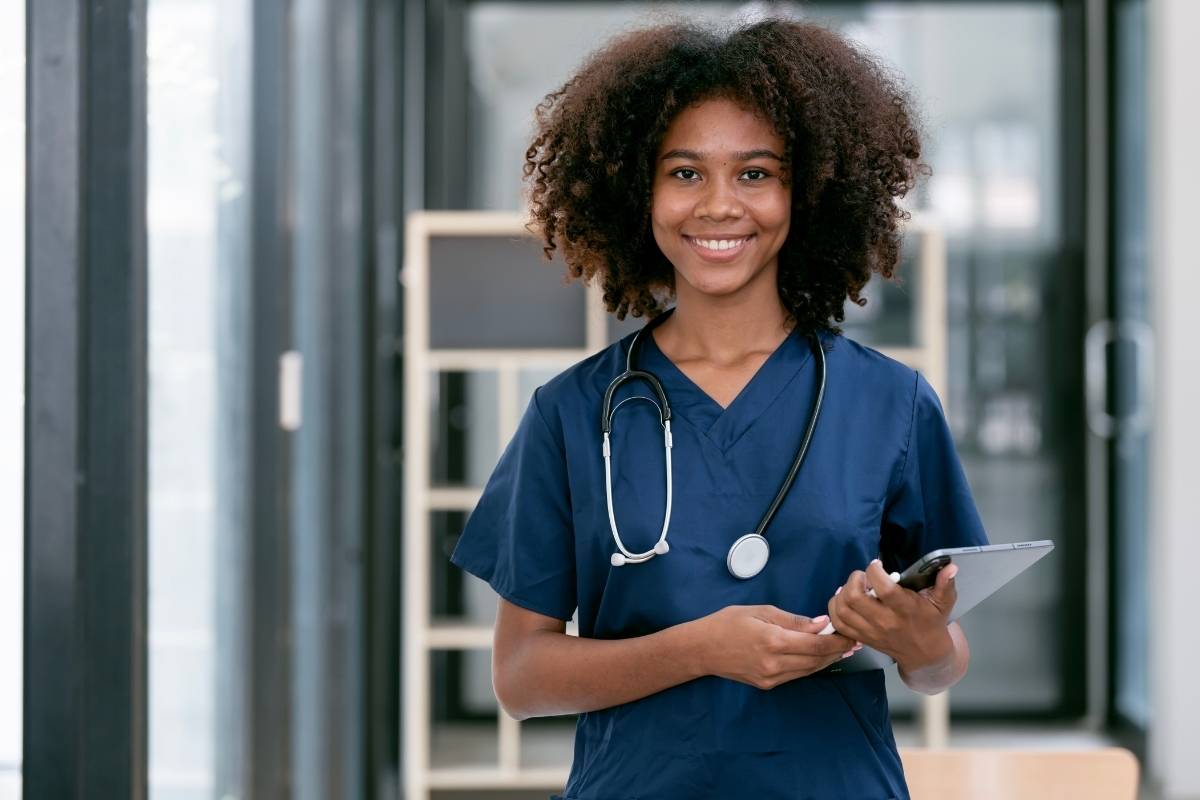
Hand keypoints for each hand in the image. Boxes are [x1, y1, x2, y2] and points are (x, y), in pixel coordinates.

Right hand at [697, 605, 860, 689]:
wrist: (702, 649)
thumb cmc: (728, 622)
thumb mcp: (761, 610)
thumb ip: (793, 620)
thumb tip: (821, 623)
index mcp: (774, 641)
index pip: (816, 644)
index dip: (837, 640)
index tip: (850, 633)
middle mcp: (775, 663)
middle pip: (817, 660)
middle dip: (837, 650)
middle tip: (853, 640)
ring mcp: (771, 677)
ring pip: (809, 670)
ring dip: (827, 659)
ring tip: (842, 648)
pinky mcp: (768, 685)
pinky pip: (797, 675)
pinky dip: (811, 665)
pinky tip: (818, 655)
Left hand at [826, 559, 958, 670]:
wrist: (924, 654)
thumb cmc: (931, 623)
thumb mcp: (942, 602)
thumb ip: (945, 584)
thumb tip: (950, 567)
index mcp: (905, 610)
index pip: (883, 588)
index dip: (874, 571)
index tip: (877, 564)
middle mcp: (885, 622)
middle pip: (855, 598)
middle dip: (854, 579)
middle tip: (863, 576)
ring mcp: (870, 632)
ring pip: (843, 610)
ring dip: (842, 592)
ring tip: (853, 586)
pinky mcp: (861, 638)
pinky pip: (838, 623)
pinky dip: (835, 608)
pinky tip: (844, 599)